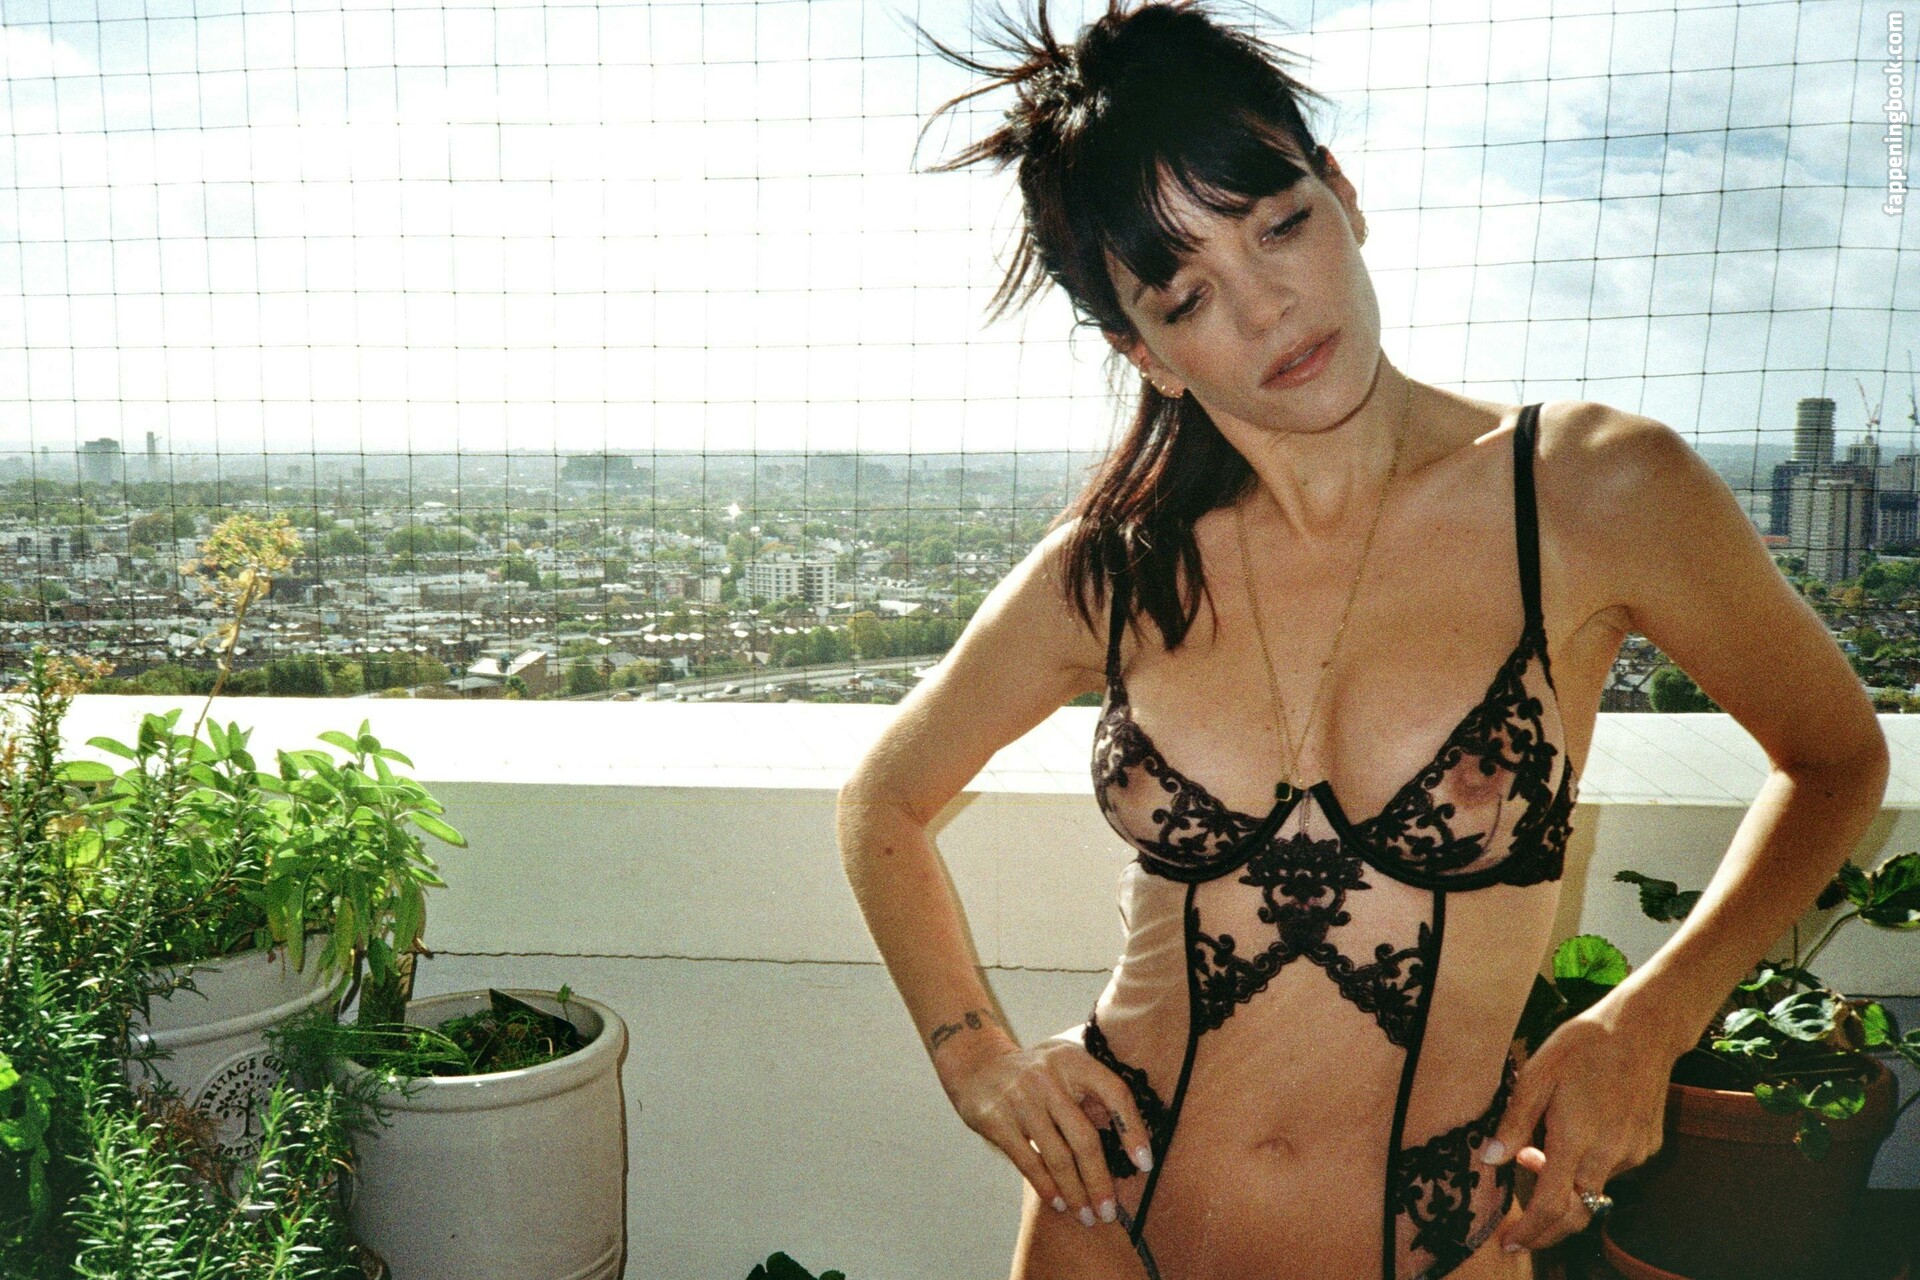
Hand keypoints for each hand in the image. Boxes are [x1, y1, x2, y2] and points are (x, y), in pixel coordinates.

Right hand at [942, 1036, 1154, 1227]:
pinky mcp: (996, 1118)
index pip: (1115, 1093)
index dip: (1133, 1129)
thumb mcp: (1063, 1067)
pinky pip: (1028, 1161)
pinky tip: (1057, 1203)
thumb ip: (1089, 1096)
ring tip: (1085, 1215)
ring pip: (1057, 1156)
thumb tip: (1125, 1148)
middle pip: (1084, 1138)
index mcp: (1074, 1060)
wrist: (977, 1064)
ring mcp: (1020, 1097)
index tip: (1145, 1164)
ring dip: (1074, 1192)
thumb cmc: (1034, 1075)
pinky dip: (1046, 1186)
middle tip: (1108, 1212)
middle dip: (1099, 1181)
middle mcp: (1049, 1076)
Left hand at [1479, 995, 1673, 1253]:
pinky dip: (1588, 1165)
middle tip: (1519, 1230)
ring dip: (1565, 1184)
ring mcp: (1633, 1153)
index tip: (1509, 1242)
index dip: (1530, 1231)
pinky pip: (1611, 1170)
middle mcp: (1609, 1154)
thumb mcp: (1536, 1074)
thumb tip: (1490, 1159)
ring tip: (1541, 1147)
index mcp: (1576, 1138)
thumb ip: (1514, 1121)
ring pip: (1592, 1188)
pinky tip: (1577, 1133)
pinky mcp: (1647, 1147)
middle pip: (1576, 1213)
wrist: (1644, 1029)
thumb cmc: (1582, 1046)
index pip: (1552, 1206)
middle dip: (1546, 1229)